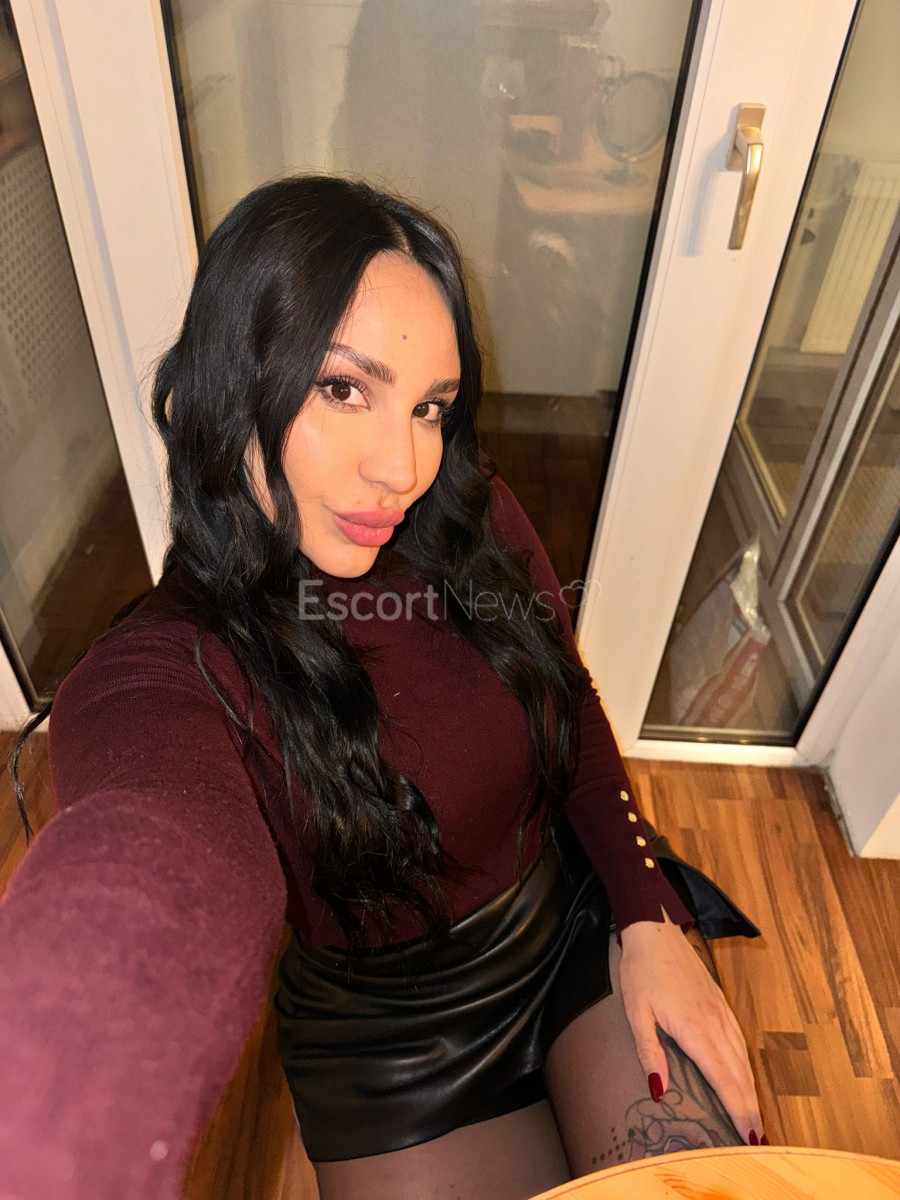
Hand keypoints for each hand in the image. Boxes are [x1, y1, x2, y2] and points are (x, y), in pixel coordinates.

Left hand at [618, 907, 764, 1144]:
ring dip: (751, 1089)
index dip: (737, 1110)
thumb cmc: (641, 971)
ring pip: (743, 1057)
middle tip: (759, 1141)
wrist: (655, 930)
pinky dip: (746, 1063)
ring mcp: (720, 1011)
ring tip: (756, 1116)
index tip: (749, 1139)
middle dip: (750, 1108)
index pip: (722, 1079)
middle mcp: (714, 1022)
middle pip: (739, 1073)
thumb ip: (649, 1052)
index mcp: (694, 1029)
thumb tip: (659, 1091)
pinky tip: (746, 1074)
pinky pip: (739, 1038)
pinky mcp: (719, 1001)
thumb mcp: (636, 1011)